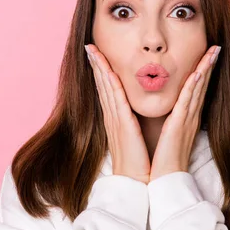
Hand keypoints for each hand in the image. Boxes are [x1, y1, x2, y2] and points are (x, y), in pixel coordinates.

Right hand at [85, 44, 150, 183]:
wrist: (137, 183)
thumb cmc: (139, 162)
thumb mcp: (135, 138)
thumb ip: (134, 123)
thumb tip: (136, 115)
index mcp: (117, 118)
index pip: (108, 89)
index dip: (101, 71)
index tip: (97, 55)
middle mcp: (113, 116)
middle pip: (102, 84)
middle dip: (96, 63)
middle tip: (89, 46)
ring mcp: (115, 120)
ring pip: (106, 87)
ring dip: (100, 67)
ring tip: (93, 50)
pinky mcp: (122, 125)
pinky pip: (116, 99)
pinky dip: (110, 83)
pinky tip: (107, 70)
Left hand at [150, 45, 220, 180]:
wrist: (163, 180)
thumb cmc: (162, 160)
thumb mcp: (167, 135)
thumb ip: (169, 121)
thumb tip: (166, 112)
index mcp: (186, 118)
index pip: (195, 89)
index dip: (202, 71)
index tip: (207, 55)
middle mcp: (190, 116)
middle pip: (202, 85)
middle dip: (208, 64)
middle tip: (215, 46)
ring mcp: (187, 120)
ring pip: (198, 89)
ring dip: (205, 68)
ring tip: (213, 51)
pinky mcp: (180, 126)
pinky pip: (188, 102)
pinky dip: (194, 87)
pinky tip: (198, 73)